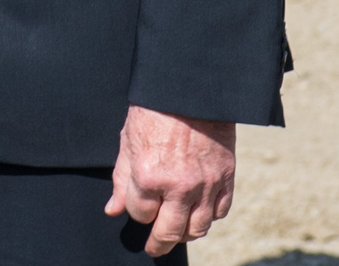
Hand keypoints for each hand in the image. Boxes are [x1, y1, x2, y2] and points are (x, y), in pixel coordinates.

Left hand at [106, 107, 233, 254]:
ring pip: (197, 228)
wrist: (190, 92)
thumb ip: (120, 179)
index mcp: (148, 175)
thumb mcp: (128, 142)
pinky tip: (198, 212)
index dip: (136, 211)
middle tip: (154, 247)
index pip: (140, 214)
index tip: (137, 207)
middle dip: (159, 242)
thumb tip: (112, 210)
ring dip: (185, 234)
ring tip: (176, 232)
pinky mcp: (226, 179)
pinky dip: (209, 217)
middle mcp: (179, 186)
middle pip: (169, 232)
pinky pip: (219, 212)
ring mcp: (205, 185)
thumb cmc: (153, 112)